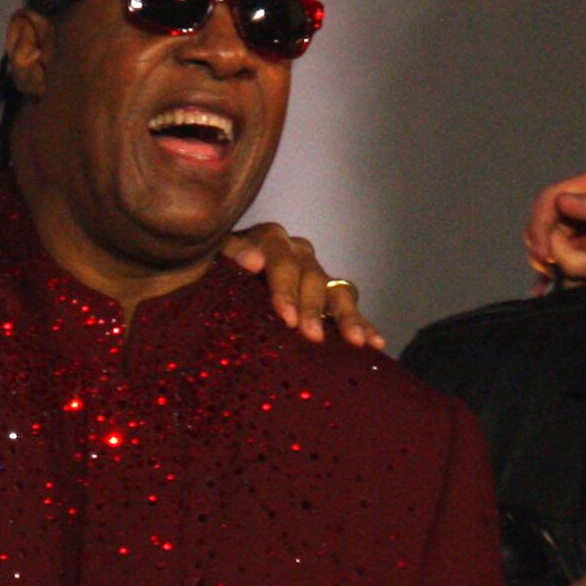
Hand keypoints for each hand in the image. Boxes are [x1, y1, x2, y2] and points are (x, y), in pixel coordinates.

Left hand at [219, 223, 383, 349]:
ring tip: (356, 342)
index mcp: (270, 240)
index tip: (286, 318)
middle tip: (313, 337)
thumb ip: (229, 254)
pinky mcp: (326, 296)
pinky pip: (349, 310)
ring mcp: (315, 274)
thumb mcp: (210, 259)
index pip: (281, 261)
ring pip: (336, 292)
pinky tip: (376, 344)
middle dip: (313, 309)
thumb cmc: (208, 272)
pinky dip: (364, 325)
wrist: (215, 280)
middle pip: (312, 278)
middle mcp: (298, 253)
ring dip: (347, 317)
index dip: (285, 290)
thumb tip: (254, 260)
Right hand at [524, 162, 585, 289]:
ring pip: (556, 256)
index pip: (549, 201)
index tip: (545, 252)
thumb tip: (564, 203)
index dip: (538, 225)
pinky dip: (557, 283)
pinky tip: (550, 295)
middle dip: (559, 254)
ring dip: (567, 270)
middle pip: (548, 233)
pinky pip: (570, 272)